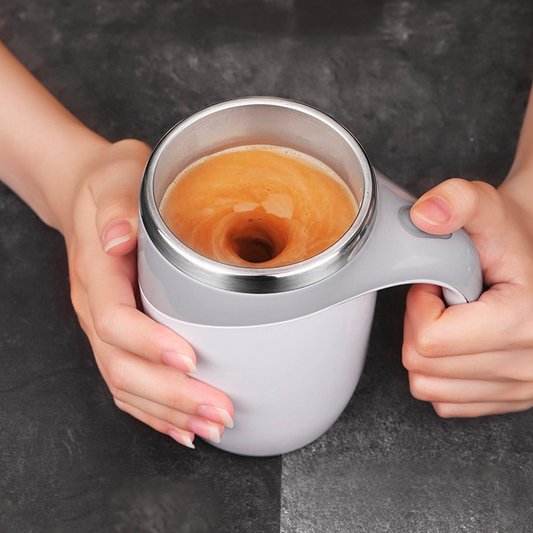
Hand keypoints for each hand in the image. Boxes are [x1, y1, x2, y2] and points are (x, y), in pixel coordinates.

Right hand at [62, 139, 233, 446]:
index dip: (149, 344)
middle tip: (217, 409)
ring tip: (211, 426)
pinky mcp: (118, 336)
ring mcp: (105, 327)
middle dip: (171, 395)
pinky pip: (128, 384)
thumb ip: (118, 205)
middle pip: (123, 366)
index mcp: (97, 272)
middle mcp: (96, 307)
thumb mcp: (116, 176)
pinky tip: (183, 426)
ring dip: (169, 412)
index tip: (189, 359)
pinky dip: (155, 412)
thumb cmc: (109, 184)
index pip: (114, 320)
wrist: (87, 196)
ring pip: (126, 384)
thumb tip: (120, 237)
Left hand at [402, 177, 532, 416]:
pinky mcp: (511, 400)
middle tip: (444, 299)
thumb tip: (425, 216)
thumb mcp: (487, 206)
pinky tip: (459, 343)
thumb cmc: (513, 237)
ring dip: (429, 350)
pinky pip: (445, 401)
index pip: (429, 340)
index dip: (420, 305)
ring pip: (428, 387)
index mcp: (525, 322)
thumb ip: (457, 201)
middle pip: (423, 366)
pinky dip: (440, 372)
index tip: (437, 284)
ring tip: (454, 319)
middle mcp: (530, 365)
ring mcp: (523, 388)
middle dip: (421, 326)